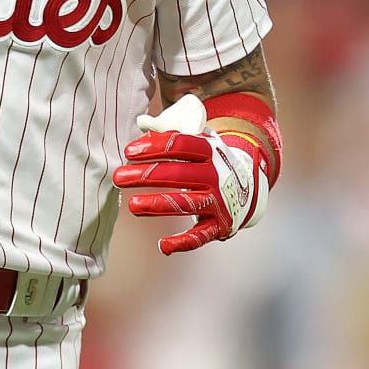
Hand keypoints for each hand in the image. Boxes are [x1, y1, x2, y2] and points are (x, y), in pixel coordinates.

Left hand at [113, 93, 269, 255]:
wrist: (250, 187)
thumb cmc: (210, 162)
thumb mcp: (198, 140)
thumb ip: (172, 130)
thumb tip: (143, 124)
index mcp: (210, 151)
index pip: (181, 145)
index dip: (154, 147)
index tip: (129, 151)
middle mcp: (217, 175)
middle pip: (179, 173)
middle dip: (146, 175)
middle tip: (119, 178)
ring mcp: (219, 201)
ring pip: (187, 203)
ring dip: (158, 205)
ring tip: (133, 205)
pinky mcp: (220, 225)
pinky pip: (200, 235)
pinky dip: (183, 242)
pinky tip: (163, 245)